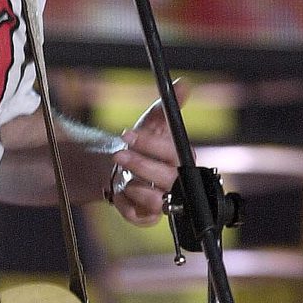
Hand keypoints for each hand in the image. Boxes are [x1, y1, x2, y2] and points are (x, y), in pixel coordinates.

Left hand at [107, 82, 186, 226]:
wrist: (122, 169)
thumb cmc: (144, 145)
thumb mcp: (152, 123)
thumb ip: (167, 107)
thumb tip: (184, 83)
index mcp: (183, 159)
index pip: (172, 153)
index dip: (150, 144)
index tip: (127, 134)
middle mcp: (179, 182)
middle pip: (167, 179)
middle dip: (140, 165)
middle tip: (118, 154)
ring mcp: (166, 201)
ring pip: (158, 203)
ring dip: (135, 188)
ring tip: (122, 178)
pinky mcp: (149, 216)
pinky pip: (141, 218)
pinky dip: (126, 206)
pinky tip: (119, 194)